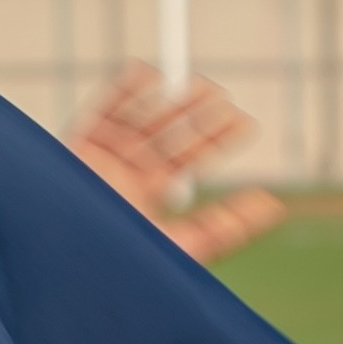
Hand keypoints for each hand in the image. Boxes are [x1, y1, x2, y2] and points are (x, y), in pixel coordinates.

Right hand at [70, 69, 284, 263]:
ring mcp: (100, 158)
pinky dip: (122, 92)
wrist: (70, 268)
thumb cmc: (122, 264)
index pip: (188, 159)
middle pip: (167, 134)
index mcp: (148, 197)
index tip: (247, 124)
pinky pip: (102, 110)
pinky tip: (149, 75)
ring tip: (205, 87)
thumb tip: (272, 204)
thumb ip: (224, 227)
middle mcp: (124, 174)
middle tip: (226, 98)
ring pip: (141, 117)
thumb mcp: (183, 246)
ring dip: (171, 101)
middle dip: (197, 115)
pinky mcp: (75, 147)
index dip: (218, 140)